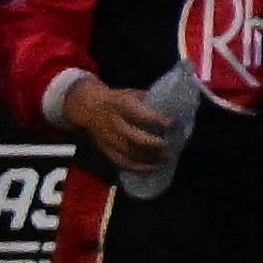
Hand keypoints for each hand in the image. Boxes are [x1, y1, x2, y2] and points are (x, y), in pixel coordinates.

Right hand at [56, 69, 178, 180]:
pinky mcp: (107, 150)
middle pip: (136, 138)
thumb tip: (174, 108)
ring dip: (150, 158)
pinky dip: (138, 167)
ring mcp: (109, 139)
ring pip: (130, 153)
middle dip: (155, 144)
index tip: (172, 123)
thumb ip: (150, 101)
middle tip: (170, 145)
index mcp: (122, 106)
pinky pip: (122, 162)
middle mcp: (115, 124)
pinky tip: (152, 168)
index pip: (141, 115)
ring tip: (166, 158)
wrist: (89, 109)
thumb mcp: (132, 94)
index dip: (157, 120)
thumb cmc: (117, 101)